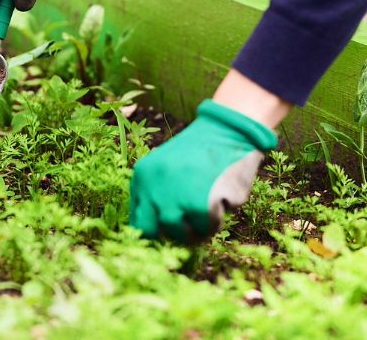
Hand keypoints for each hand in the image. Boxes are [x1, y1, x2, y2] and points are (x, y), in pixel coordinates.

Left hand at [129, 100, 278, 242]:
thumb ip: (154, 193)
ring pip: (185, 235)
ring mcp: (176, 199)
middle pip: (160, 233)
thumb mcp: (165, 166)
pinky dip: (218, 219)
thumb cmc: (200, 151)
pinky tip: (222, 198)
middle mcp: (154, 190)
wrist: (227, 130)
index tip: (172, 228)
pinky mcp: (202, 205)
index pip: (138, 223)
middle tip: (193, 222)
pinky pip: (209, 227)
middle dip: (178, 233)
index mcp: (143, 178)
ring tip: (210, 207)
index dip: (157, 230)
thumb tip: (156, 231)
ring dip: (200, 228)